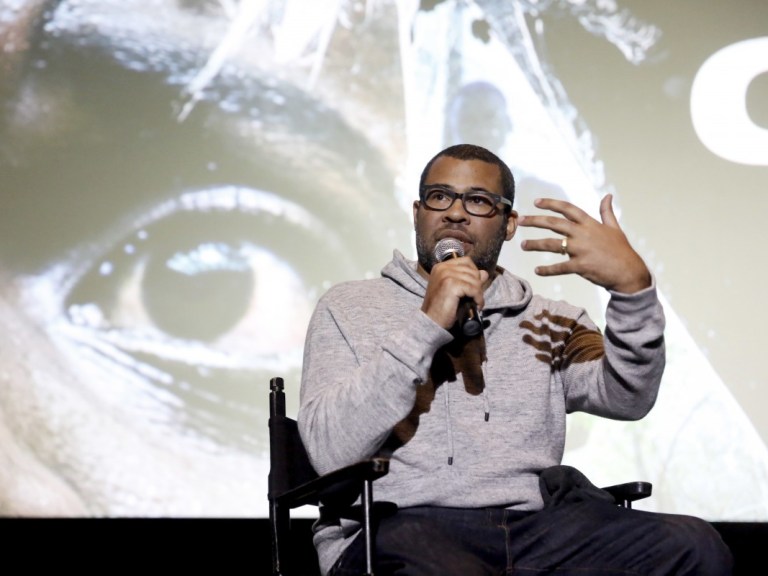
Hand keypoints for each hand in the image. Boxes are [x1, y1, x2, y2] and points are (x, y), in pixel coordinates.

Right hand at [422, 256, 488, 329]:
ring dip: (479, 293)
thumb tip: (484, 273)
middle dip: (478, 284)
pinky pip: (474, 288)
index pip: (466, 261)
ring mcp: (446, 275)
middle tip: (475, 297)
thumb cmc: (441, 308)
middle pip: (472, 270)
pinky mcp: (451, 284)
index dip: (474, 273)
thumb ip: (468, 279)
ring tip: (475, 302)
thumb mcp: (454, 290)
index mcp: (441, 267)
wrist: (431, 321)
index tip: (473, 287)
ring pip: (475, 280)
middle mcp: (442, 268)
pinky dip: (478, 298)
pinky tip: (476, 306)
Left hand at [518, 195, 650, 293]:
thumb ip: (606, 212)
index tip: (536, 202)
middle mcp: (583, 234)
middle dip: (535, 221)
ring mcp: (581, 249)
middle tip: (520, 220)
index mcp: (590, 223)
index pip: (567, 209)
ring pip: (552, 244)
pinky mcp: (581, 265)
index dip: (551, 204)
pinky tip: (537, 271)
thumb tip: (608, 195)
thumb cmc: (621, 250)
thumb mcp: (615, 227)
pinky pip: (560, 267)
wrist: (629, 271)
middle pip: (554, 224)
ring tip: (523, 245)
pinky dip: (547, 270)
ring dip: (535, 244)